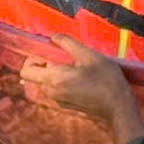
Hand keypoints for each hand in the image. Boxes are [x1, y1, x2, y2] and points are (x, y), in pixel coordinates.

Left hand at [21, 34, 140, 131]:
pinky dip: (62, 82)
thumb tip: (53, 36)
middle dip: (45, 65)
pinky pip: (56, 90)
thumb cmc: (106, 80)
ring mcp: (58, 100)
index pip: (26, 71)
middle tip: (64, 58)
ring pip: (46, 83)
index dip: (32, 59)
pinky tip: (80, 78)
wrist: (118, 106)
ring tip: (76, 68)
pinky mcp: (66, 105)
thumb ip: (67, 43)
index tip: (47, 53)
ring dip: (55, 73)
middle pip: (35, 77)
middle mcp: (51, 92)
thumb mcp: (89, 55)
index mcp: (53, 79)